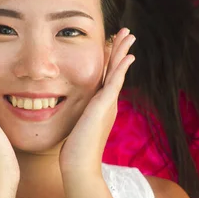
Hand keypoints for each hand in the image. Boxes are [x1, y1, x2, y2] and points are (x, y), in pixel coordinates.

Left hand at [59, 28, 135, 176]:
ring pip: (117, 70)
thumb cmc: (74, 151)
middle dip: (120, 49)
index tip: (112, 44)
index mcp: (101, 105)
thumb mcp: (76, 127)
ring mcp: (108, 103)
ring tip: (129, 34)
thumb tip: (68, 111)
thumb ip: (77, 116)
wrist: (79, 165)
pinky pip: (115, 81)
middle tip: (127, 32)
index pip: (106, 76)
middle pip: (115, 69)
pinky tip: (129, 55)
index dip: (110, 59)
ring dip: (122, 51)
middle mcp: (107, 102)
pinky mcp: (105, 105)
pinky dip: (122, 67)